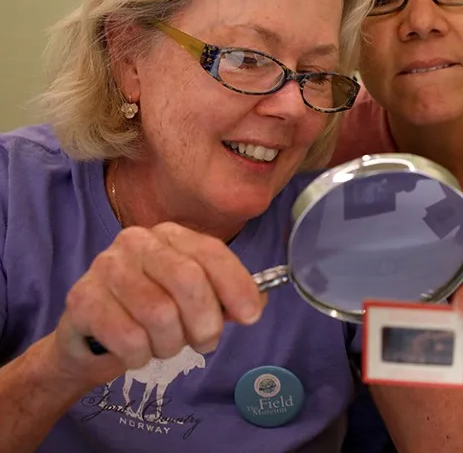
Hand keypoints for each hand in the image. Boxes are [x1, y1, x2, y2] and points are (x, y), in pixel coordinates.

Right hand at [48, 222, 265, 388]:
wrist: (91, 339)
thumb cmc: (152, 313)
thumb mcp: (194, 302)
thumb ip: (225, 299)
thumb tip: (253, 305)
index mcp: (170, 235)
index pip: (211, 252)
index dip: (236, 285)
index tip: (250, 316)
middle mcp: (137, 242)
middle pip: (188, 279)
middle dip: (205, 322)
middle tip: (205, 342)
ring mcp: (106, 267)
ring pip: (159, 313)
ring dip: (171, 344)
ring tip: (166, 346)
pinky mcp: (81, 300)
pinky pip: (129, 338)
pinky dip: (141, 356)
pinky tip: (137, 353)